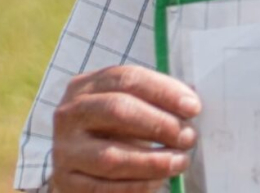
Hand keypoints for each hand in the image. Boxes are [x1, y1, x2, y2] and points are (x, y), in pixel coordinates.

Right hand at [51, 65, 200, 191]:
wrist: (80, 158)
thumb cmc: (115, 125)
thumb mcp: (131, 103)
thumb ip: (157, 100)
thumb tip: (191, 103)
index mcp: (89, 85)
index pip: (129, 78)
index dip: (165, 92)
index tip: (193, 108)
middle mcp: (71, 113)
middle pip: (118, 111)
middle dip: (160, 125)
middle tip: (189, 137)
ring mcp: (65, 149)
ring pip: (111, 156)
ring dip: (153, 161)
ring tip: (179, 162)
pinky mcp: (66, 181)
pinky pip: (103, 188)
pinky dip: (136, 186)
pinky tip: (157, 181)